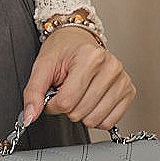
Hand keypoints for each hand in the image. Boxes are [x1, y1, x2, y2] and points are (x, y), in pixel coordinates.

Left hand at [22, 27, 136, 132]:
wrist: (78, 39)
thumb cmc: (62, 50)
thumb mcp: (42, 66)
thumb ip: (33, 92)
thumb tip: (30, 116)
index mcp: (89, 57)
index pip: (66, 102)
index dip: (53, 105)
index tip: (52, 94)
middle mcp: (110, 67)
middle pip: (80, 112)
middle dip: (67, 108)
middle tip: (67, 90)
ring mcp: (122, 79)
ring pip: (95, 120)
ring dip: (82, 113)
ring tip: (79, 94)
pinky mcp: (129, 91)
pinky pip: (110, 121)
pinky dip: (97, 117)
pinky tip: (91, 101)